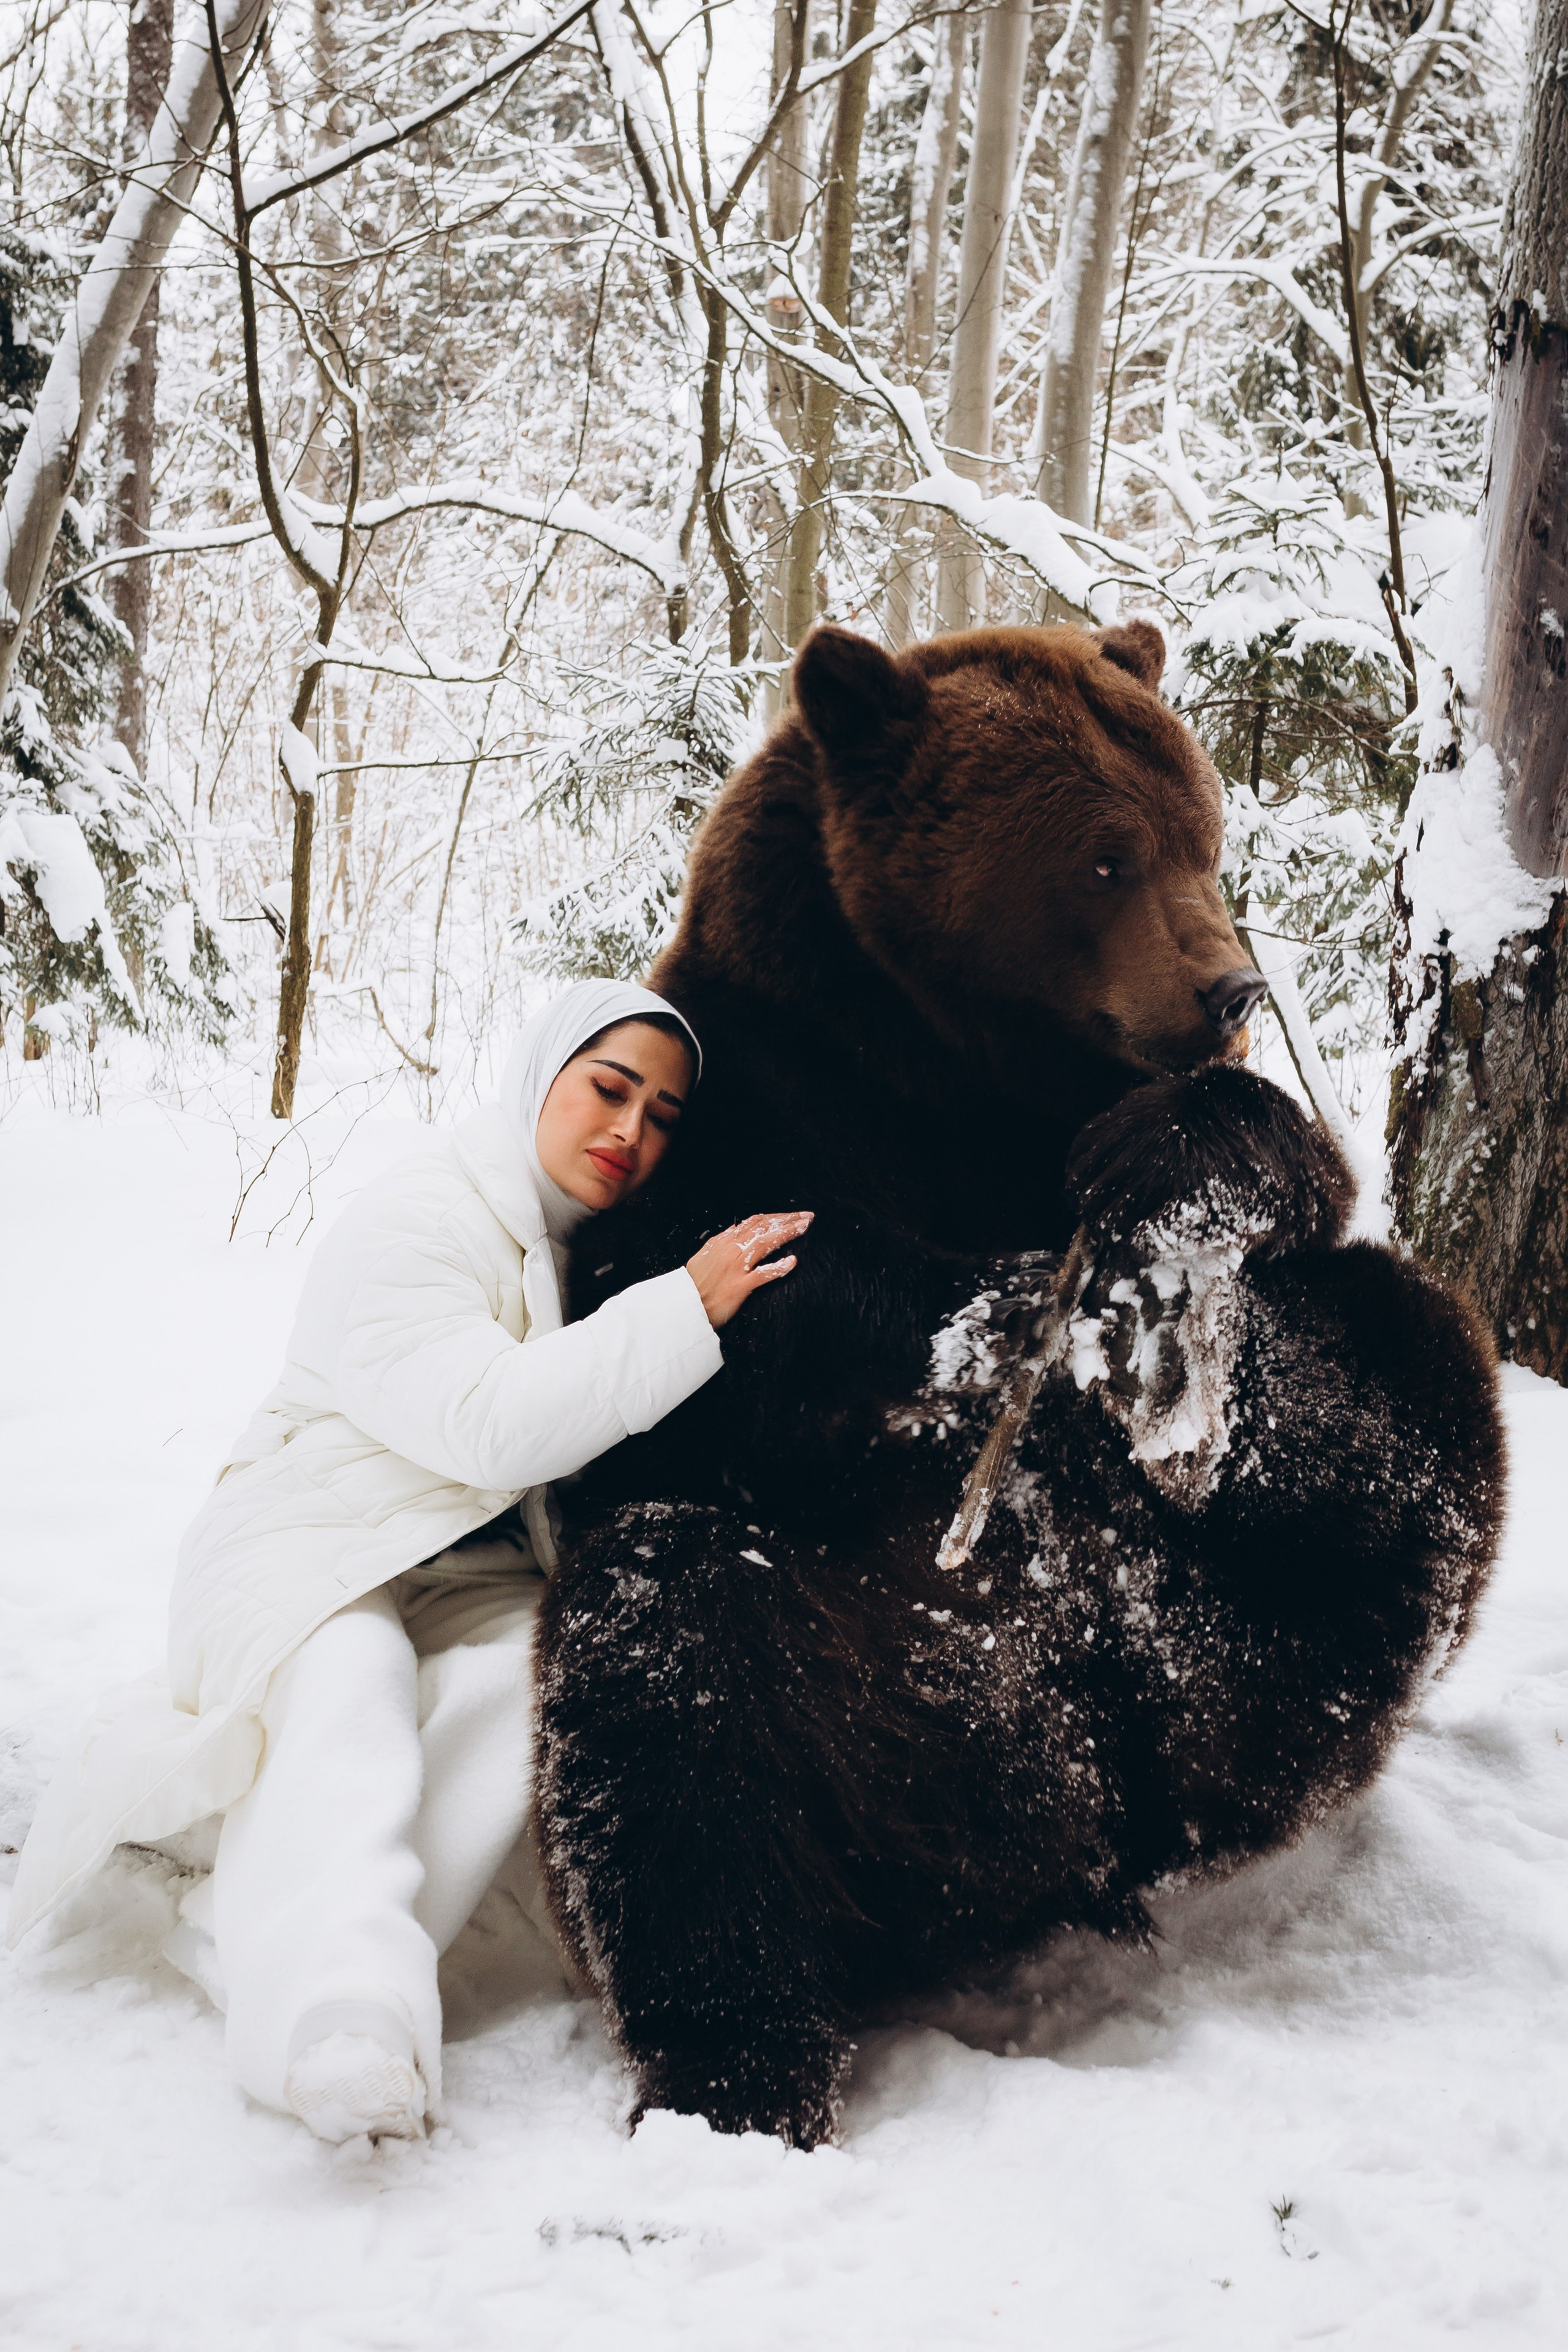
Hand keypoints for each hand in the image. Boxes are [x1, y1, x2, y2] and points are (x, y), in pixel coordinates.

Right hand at [686, 1212, 812, 1329]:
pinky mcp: (739, 1286)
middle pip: (763, 1228)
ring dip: (786, 1233)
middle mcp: (730, 1251)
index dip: (774, 1217)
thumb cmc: (692, 1286)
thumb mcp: (704, 1256)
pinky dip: (778, 1267)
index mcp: (722, 1243)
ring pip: (764, 1243)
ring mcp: (735, 1268)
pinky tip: (793, 1262)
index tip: (791, 1215)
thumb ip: (720, 1242)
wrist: (683, 1308)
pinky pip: (762, 1274)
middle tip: (807, 1216)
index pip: (753, 1222)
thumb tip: (735, 1229)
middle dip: (786, 1220)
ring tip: (804, 1227)